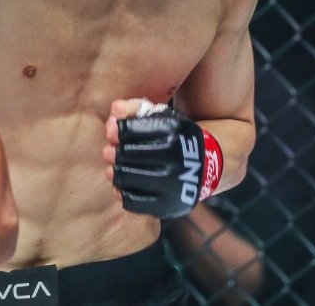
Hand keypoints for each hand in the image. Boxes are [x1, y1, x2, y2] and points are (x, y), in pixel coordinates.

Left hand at [102, 99, 221, 218]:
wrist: (206, 165)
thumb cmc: (176, 137)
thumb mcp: (163, 116)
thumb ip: (135, 108)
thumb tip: (114, 110)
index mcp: (174, 132)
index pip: (131, 130)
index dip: (118, 131)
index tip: (112, 133)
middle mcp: (176, 159)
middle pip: (127, 155)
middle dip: (113, 153)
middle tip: (109, 152)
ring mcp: (173, 185)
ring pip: (128, 179)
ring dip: (115, 172)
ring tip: (115, 169)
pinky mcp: (169, 205)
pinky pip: (134, 202)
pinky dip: (122, 193)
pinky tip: (122, 186)